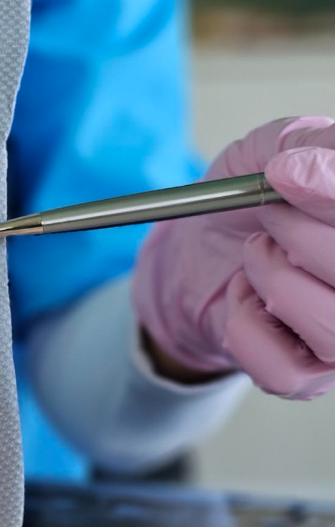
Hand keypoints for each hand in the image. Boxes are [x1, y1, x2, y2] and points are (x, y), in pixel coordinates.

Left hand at [133, 117, 334, 398]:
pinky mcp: (312, 379)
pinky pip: (282, 369)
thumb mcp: (274, 151)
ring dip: (273, 279)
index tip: (283, 174)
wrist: (205, 247)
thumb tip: (304, 167)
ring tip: (259, 256)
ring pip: (329, 322)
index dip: (330, 198)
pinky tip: (248, 300)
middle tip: (270, 216)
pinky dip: (245, 330)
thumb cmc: (255, 197)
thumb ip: (304, 147)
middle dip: (299, 235)